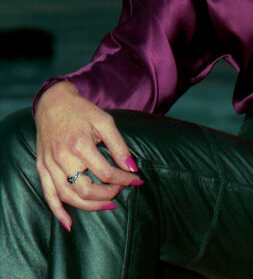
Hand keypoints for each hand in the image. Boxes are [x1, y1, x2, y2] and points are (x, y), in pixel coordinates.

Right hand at [35, 81, 142, 230]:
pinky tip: (69, 224)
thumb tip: (132, 168)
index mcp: (80, 145)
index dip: (124, 179)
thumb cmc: (82, 111)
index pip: (106, 172)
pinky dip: (58, 211)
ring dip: (90, 205)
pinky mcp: (42, 168)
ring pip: (69, 196)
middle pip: (86, 189)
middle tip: (121, 190)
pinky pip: (48, 195)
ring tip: (107, 205)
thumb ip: (119, 145)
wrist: (53, 103)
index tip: (136, 179)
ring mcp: (50, 165)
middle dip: (108, 194)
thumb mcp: (105, 121)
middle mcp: (63, 158)